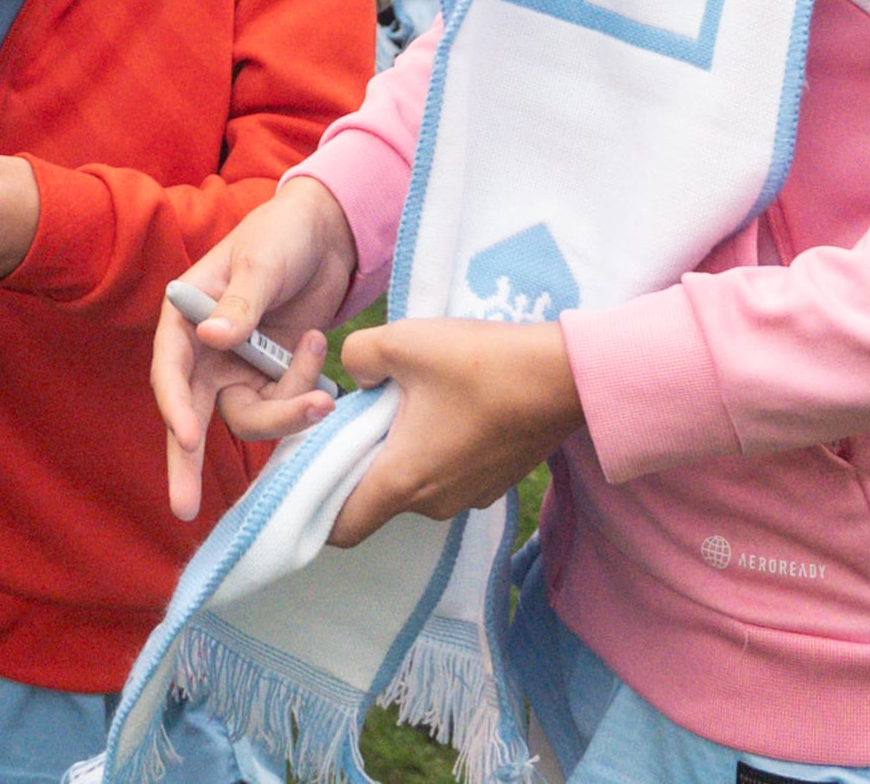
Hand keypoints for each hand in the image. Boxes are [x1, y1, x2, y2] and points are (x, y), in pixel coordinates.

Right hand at [150, 179, 358, 519]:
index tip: (187, 437)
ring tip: (323, 391)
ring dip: (287, 413)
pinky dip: (305, 393)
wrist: (328, 234)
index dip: (175, 407)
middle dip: (187, 462)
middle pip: (191, 416)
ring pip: (251, 417)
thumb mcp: (261, 262)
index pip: (171, 370)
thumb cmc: (281, 235)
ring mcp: (240, 369)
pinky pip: (286, 406)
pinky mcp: (274, 378)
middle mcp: (207, 352)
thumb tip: (213, 338)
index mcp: (186, 318)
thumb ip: (241, 303)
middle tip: (183, 508)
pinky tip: (316, 347)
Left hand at [326, 316, 582, 545]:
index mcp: (402, 481)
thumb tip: (357, 375)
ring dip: (398, 452)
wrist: (564, 377)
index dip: (312, 509)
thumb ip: (357, 356)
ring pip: (412, 484)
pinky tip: (442, 407)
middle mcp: (433, 503)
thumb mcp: (402, 341)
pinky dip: (431, 451)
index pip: (342, 527)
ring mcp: (468, 497)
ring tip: (403, 402)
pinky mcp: (493, 483)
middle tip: (353, 416)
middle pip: (375, 499)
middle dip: (357, 464)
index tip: (304, 475)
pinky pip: (444, 475)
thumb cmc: (479, 364)